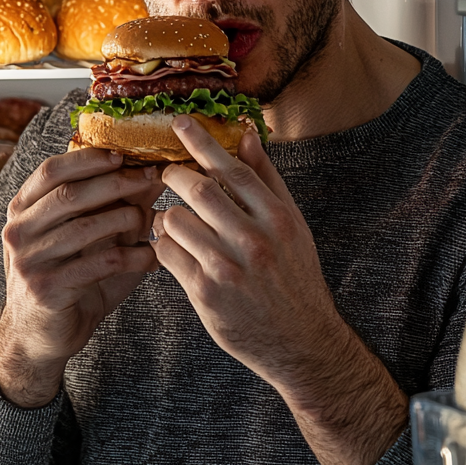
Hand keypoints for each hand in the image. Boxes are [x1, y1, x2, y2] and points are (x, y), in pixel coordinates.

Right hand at [0, 147, 163, 407]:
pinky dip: (130, 258)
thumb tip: (149, 174)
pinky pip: (98, 265)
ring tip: (151, 219)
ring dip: (125, 219)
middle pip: (69, 195)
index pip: (51, 171)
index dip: (87, 159)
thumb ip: (107, 206)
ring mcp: (29, 261)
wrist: (40, 335)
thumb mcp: (82, 235)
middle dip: (115, 183)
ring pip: (84, 229)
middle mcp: (18, 231)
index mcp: (21, 209)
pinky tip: (150, 258)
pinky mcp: (48, 289)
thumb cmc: (66, 276)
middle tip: (150, 179)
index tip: (123, 154)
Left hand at [150, 117, 407, 464]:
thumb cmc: (294, 276)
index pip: (234, 170)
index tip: (180, 122)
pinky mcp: (206, 295)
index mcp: (279, 219)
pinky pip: (167, 254)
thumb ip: (267, 180)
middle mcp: (255, 241)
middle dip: (175, 175)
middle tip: (168, 173)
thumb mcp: (291, 225)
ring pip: (176, 220)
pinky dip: (163, 244)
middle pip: (200, 190)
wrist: (301, 341)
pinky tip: (173, 246)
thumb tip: (246, 134)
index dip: (203, 142)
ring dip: (167, 213)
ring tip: (174, 218)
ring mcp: (228, 269)